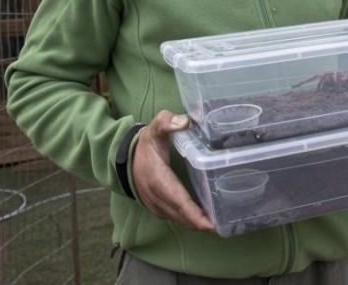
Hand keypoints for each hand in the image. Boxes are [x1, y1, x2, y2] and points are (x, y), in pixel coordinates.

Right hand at [131, 110, 214, 231]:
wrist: (124, 158)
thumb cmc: (144, 144)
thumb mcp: (154, 128)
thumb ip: (167, 122)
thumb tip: (184, 121)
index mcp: (158, 178)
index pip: (178, 200)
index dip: (194, 214)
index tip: (210, 225)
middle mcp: (156, 196)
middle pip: (181, 215)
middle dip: (201, 223)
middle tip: (223, 226)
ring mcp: (155, 205)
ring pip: (178, 219)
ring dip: (195, 224)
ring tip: (217, 224)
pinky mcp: (156, 208)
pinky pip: (174, 217)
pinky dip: (188, 220)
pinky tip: (202, 219)